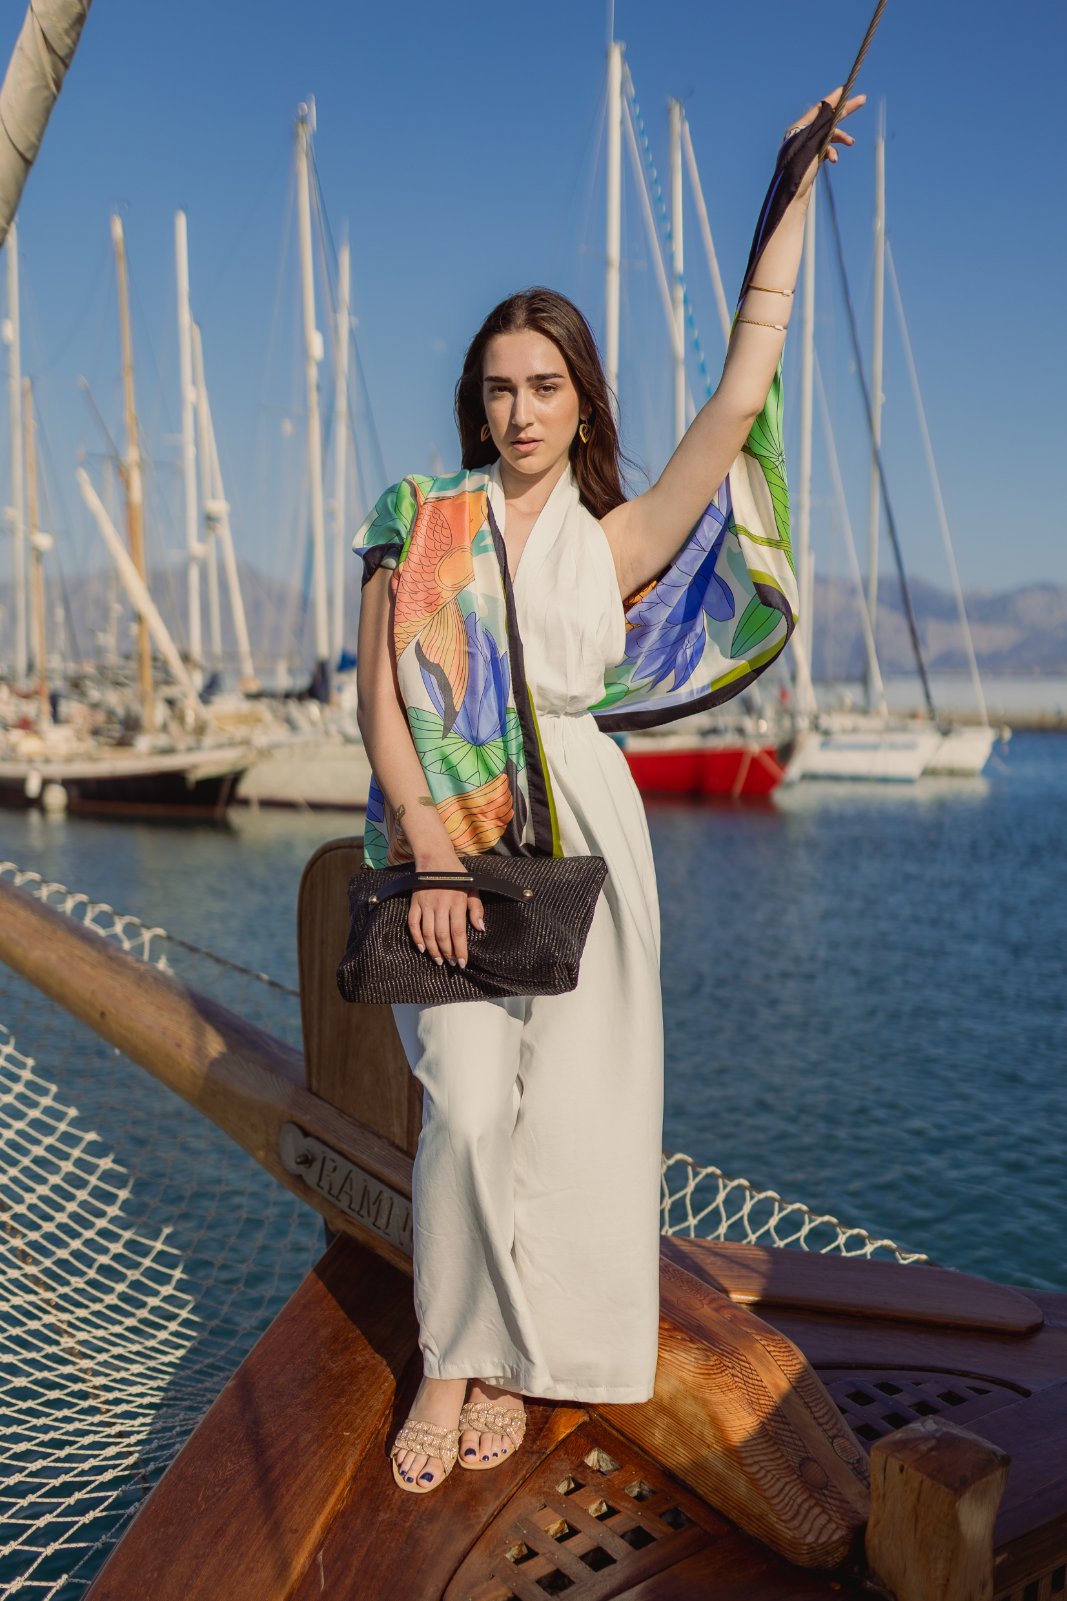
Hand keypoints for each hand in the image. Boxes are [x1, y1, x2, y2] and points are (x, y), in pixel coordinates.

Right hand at [409, 851, 485, 969]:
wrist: (435, 858)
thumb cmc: (457, 876)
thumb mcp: (473, 888)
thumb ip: (477, 909)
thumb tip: (480, 928)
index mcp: (457, 902)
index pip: (458, 931)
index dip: (460, 949)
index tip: (462, 963)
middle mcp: (440, 904)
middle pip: (442, 935)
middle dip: (447, 953)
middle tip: (451, 964)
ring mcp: (425, 904)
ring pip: (427, 933)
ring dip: (433, 950)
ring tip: (439, 960)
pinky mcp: (414, 903)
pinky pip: (413, 924)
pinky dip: (416, 938)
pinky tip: (422, 949)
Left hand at [788, 85, 865, 197]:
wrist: (792, 198)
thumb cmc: (798, 172)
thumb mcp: (811, 144)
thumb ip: (821, 125)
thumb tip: (829, 107)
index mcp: (798, 128)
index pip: (820, 108)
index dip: (835, 97)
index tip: (846, 88)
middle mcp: (801, 135)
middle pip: (826, 118)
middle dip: (845, 112)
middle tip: (862, 100)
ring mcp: (806, 147)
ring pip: (829, 135)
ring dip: (840, 138)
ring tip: (850, 143)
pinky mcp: (810, 159)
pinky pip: (826, 149)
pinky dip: (832, 152)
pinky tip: (835, 159)